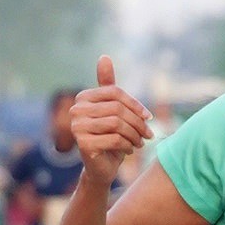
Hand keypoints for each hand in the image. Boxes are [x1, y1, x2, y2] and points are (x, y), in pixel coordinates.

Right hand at [70, 55, 151, 187]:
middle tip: (148, 134)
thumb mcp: (113, 110)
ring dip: (134, 135)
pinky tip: (129, 150)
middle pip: (117, 109)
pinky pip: (115, 139)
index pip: (115, 93)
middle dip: (137, 122)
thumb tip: (104, 57)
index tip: (148, 117)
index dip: (135, 104)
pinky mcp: (83, 144)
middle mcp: (76, 110)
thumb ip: (108, 86)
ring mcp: (76, 127)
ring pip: (117, 124)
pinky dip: (127, 145)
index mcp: (83, 98)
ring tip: (140, 142)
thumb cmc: (109, 136)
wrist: (100, 167)